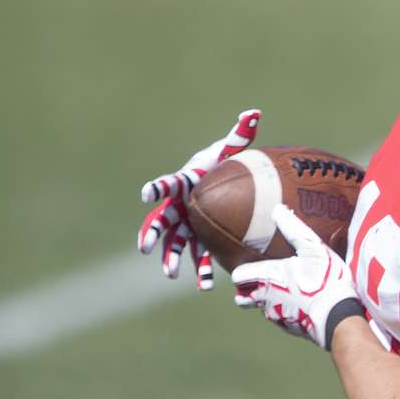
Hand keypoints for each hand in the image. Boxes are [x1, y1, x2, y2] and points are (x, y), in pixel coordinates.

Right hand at [137, 108, 261, 288]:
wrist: (218, 182)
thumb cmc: (219, 164)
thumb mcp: (229, 150)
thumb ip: (239, 134)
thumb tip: (253, 112)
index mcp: (183, 183)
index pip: (167, 185)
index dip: (156, 188)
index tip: (147, 194)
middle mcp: (178, 206)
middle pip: (161, 221)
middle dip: (153, 234)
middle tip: (145, 248)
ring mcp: (185, 224)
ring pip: (175, 244)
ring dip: (172, 258)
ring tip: (172, 275)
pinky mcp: (198, 238)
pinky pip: (197, 255)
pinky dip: (200, 270)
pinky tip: (206, 286)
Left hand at [232, 205, 362, 349]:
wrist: (337, 318)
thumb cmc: (324, 280)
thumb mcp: (313, 248)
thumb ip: (293, 229)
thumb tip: (277, 209)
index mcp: (267, 277)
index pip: (238, 277)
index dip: (241, 272)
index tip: (250, 266)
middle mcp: (265, 298)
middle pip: (242, 297)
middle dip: (247, 290)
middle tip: (262, 280)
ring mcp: (275, 316)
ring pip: (261, 308)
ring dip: (267, 300)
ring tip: (284, 290)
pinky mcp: (287, 328)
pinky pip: (279, 318)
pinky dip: (284, 310)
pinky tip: (300, 303)